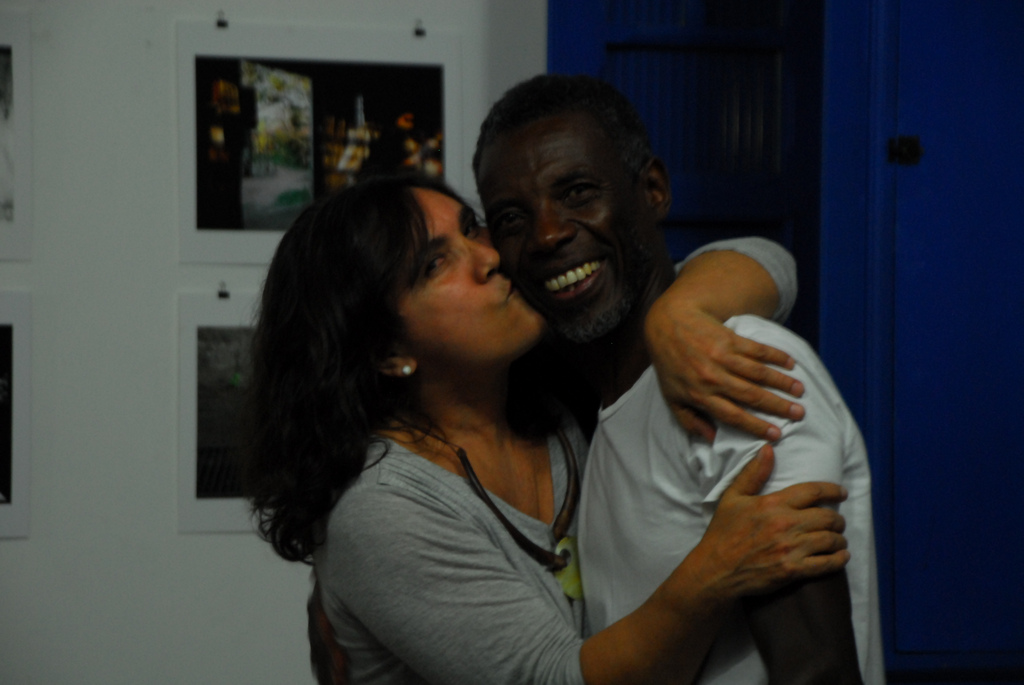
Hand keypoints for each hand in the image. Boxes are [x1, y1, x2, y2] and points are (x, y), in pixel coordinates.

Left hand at [645, 301, 804, 440]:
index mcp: (700, 394)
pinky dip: (776, 356)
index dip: (756, 426)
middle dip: (778, 406)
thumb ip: (690, 420)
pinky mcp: (730, 338)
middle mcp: (713, 377)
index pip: (733, 415)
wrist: (667, 323)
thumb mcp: (672, 397)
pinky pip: (758, 349)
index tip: (776, 434)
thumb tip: (711, 439)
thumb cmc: (670, 364)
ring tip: (800, 391)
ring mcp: (723, 356)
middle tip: (799, 414)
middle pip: (751, 395)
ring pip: (758, 372)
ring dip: (782, 382)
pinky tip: (791, 364)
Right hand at [687, 445, 848, 599]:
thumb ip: (752, 474)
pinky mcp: (792, 570)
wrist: (715, 570)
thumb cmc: (722, 533)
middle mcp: (785, 524)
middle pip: (827, 517)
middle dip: (838, 519)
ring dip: (839, 540)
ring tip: (839, 540)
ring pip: (830, 540)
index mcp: (772, 504)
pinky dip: (838, 560)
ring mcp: (790, 549)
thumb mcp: (732, 498)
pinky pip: (826, 564)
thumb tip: (768, 449)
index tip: (842, 492)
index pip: (813, 492)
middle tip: (838, 521)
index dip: (832, 490)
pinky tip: (842, 557)